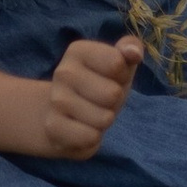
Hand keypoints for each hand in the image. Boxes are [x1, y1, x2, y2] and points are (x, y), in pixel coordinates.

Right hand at [42, 33, 138, 157]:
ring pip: (104, 118)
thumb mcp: (119, 64)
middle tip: (101, 100)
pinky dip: (92, 138)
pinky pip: (90, 137)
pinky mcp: (53, 126)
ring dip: (104, 121)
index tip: (110, 77)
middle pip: (112, 94)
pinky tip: (81, 129)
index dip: (122, 75)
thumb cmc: (99, 85)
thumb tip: (134, 52)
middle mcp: (63, 72)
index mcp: (78, 51)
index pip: (117, 63)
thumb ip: (131, 49)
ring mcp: (56, 100)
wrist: (62, 116)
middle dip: (114, 102)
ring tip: (91, 114)